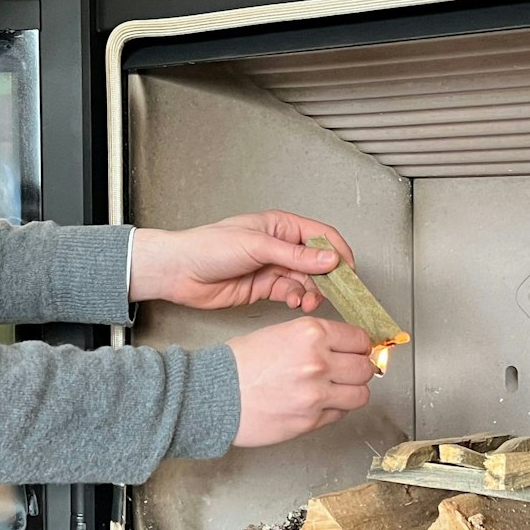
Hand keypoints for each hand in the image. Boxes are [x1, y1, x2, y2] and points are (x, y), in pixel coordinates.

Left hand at [128, 210, 355, 311]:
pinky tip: (295, 303)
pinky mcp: (265, 288)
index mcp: (280, 226)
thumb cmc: (208, 247)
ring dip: (312, 292)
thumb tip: (329, 258)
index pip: (321, 235)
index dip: (338, 252)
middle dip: (327, 278)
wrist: (179, 272)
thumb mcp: (256, 246)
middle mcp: (279, 245)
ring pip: (306, 281)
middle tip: (334, 294)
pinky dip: (297, 300)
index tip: (349, 272)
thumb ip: (295, 255)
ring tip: (308, 302)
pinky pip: (291, 293)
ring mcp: (272, 267)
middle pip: (317, 261)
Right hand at [227, 317, 375, 446]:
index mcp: (310, 333)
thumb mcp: (279, 333)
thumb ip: (314, 340)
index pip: (359, 339)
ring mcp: (317, 394)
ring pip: (361, 394)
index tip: (356, 350)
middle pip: (365, 368)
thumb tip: (344, 348)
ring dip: (351, 392)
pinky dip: (334, 409)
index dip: (359, 346)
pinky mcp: (310, 421)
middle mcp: (318, 362)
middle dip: (359, 369)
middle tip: (347, 371)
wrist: (215, 394)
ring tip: (336, 390)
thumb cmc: (239, 363)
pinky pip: (339, 414)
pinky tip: (317, 403)